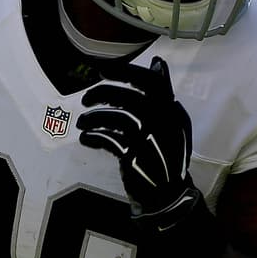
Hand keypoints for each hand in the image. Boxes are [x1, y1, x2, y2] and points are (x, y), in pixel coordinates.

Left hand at [78, 57, 225, 257]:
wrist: (168, 194)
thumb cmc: (165, 153)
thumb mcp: (171, 123)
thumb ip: (163, 96)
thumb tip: (156, 63)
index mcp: (173, 112)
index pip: (151, 83)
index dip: (126, 73)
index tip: (102, 69)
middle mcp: (164, 122)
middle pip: (130, 98)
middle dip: (103, 94)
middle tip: (86, 99)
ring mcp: (149, 140)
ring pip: (116, 118)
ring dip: (94, 118)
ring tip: (83, 123)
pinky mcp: (134, 156)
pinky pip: (109, 139)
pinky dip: (94, 137)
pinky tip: (86, 138)